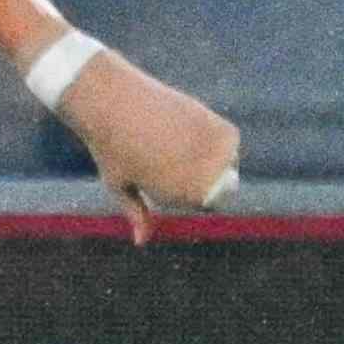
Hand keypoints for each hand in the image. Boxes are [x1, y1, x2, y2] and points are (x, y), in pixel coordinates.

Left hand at [58, 55, 238, 239]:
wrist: (113, 101)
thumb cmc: (111, 147)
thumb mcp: (120, 185)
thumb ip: (137, 213)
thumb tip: (141, 241)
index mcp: (186, 200)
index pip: (204, 205)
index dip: (183, 190)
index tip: (158, 169)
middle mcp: (209, 183)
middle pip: (222, 189)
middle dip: (204, 177)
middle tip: (169, 152)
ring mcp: (221, 157)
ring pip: (229, 164)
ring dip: (213, 156)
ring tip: (176, 137)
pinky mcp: (227, 131)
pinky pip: (232, 142)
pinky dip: (219, 138)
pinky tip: (191, 126)